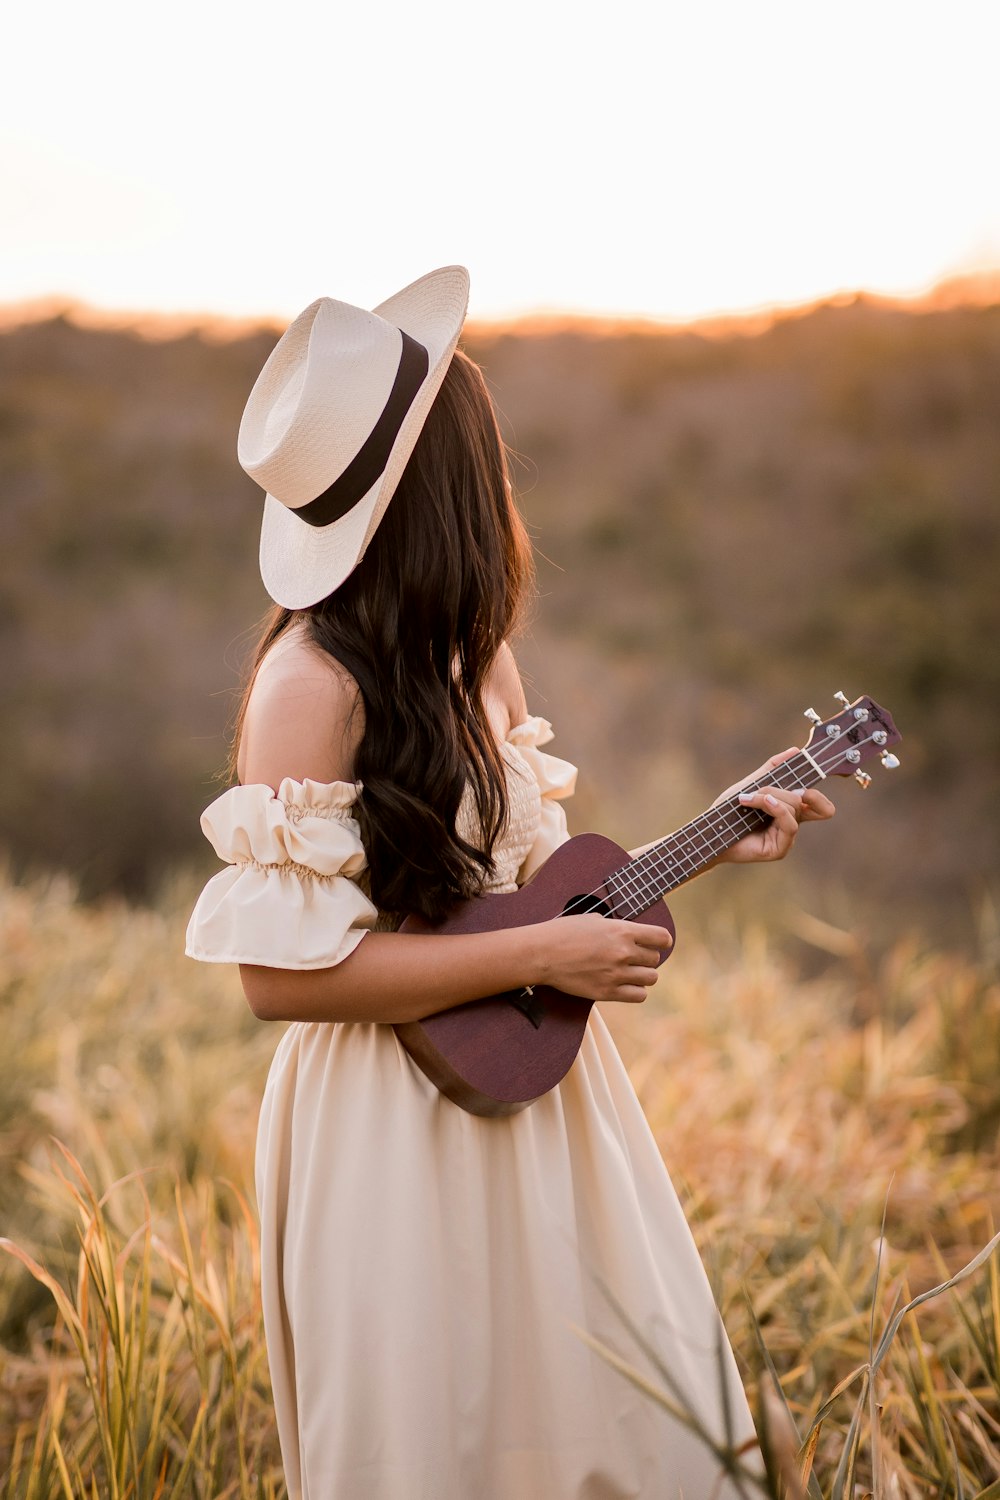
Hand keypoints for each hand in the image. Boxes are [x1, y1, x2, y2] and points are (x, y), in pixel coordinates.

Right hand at [537, 913, 671, 1004]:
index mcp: (622, 930)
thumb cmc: (564, 932)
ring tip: (628, 972)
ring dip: (642, 975)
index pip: (662, 938)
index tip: (658, 943)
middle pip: (655, 960)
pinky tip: (625, 985)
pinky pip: (638, 996)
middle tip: (632, 958)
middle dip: (646, 958)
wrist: (542, 954)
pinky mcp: (607, 993)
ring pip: (651, 978)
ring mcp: (616, 974)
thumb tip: (631, 933)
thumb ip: (617, 927)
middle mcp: (623, 952)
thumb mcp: (593, 920)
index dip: (662, 941)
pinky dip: (635, 991)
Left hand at [712, 747, 834, 864]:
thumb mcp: (751, 783)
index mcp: (789, 811)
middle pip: (810, 801)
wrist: (709, 831)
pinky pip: (789, 823)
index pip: (819, 805)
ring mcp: (786, 839)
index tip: (808, 776)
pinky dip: (775, 807)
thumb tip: (795, 750)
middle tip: (765, 789)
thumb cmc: (728, 811)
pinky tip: (760, 801)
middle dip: (785, 788)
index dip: (819, 793)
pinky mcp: (779, 849)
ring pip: (795, 807)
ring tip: (747, 798)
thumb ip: (772, 768)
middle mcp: (790, 825)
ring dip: (770, 796)